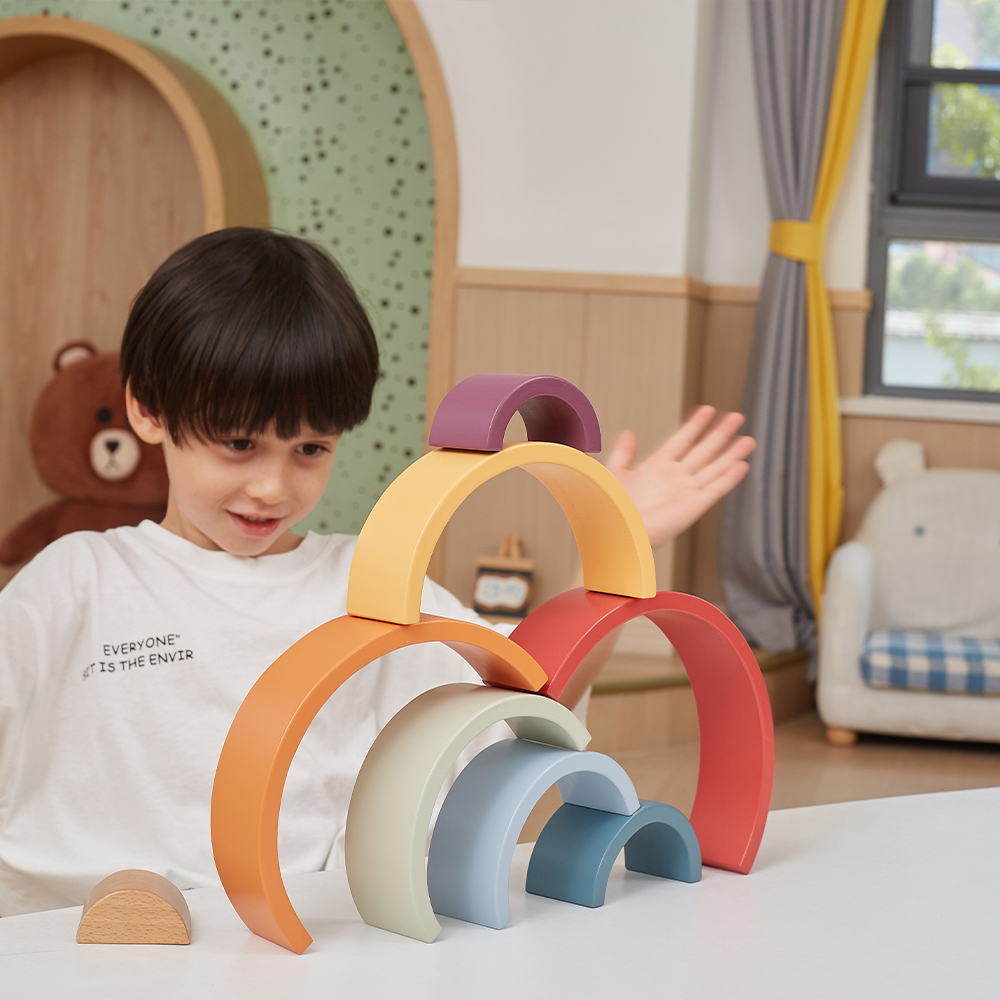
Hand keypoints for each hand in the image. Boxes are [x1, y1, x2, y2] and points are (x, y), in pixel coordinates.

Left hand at [606, 406, 754, 548]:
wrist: (618, 530)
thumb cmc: (614, 509)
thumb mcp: (615, 472)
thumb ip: (623, 452)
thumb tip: (628, 433)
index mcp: (656, 469)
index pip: (681, 440)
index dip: (695, 425)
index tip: (708, 410)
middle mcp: (674, 479)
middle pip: (703, 451)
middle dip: (720, 434)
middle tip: (736, 418)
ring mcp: (686, 492)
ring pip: (714, 468)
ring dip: (731, 454)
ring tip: (748, 440)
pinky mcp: (693, 506)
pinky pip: (716, 489)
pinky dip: (729, 477)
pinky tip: (742, 465)